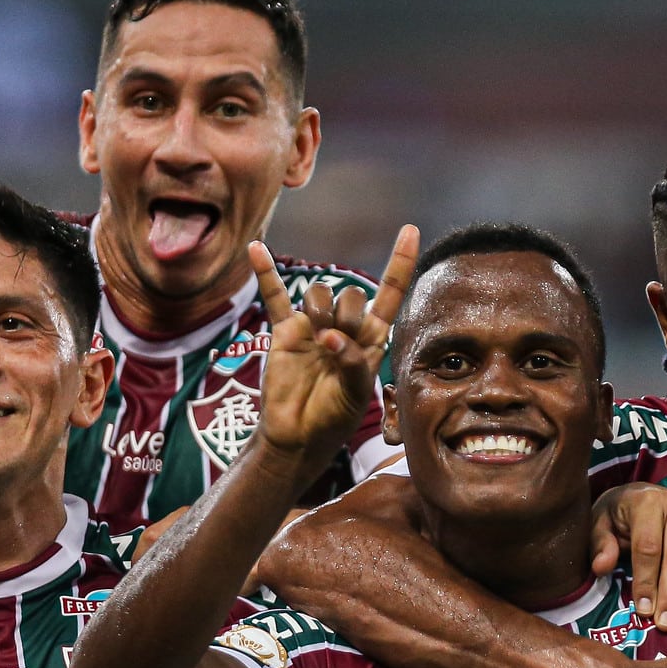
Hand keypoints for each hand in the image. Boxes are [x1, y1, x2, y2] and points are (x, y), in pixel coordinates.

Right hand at [252, 226, 416, 467]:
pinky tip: (256, 248)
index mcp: (371, 340)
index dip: (399, 264)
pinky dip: (266, 273)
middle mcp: (344, 327)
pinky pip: (275, 297)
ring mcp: (314, 326)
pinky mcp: (285, 333)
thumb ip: (351, 363)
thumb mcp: (354, 394)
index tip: (410, 231)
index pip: (390, 295)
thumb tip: (330, 337)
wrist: (297, 436)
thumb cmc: (333, 418)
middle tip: (335, 345)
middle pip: (351, 295)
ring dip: (321, 311)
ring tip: (318, 340)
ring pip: (321, 293)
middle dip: (347, 315)